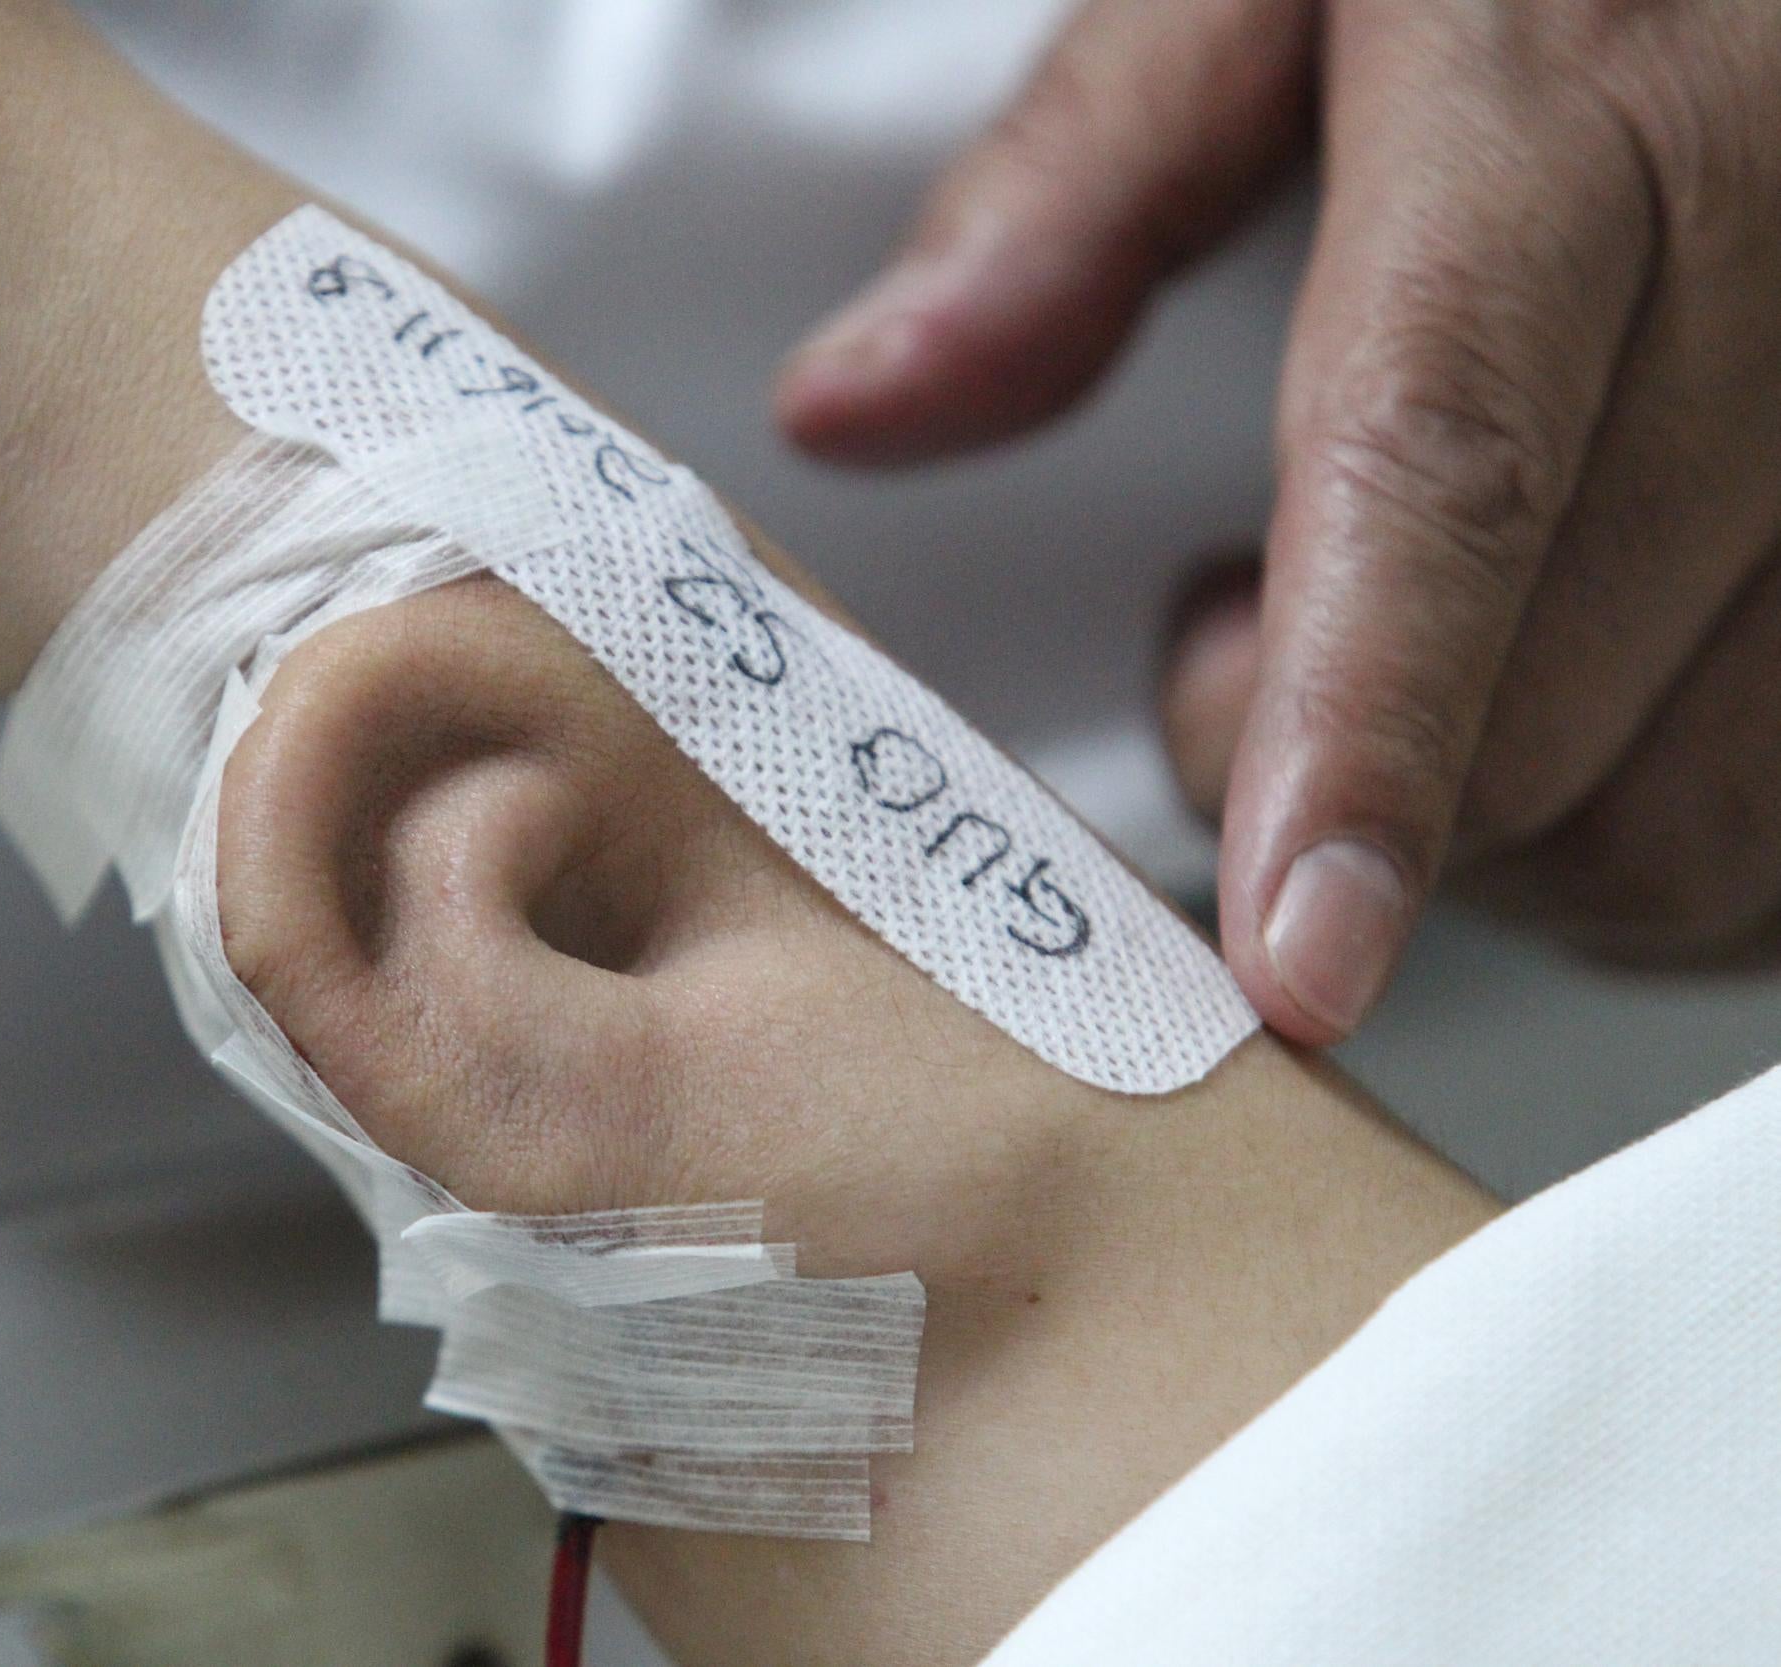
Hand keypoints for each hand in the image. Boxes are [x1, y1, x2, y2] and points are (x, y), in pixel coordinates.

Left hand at [775, 0, 1780, 1042]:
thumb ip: (1081, 180)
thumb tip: (863, 405)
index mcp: (1583, 120)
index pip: (1447, 479)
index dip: (1359, 742)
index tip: (1294, 960)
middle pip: (1548, 706)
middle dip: (1322, 778)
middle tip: (1223, 637)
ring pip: (1687, 813)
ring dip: (1488, 832)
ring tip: (1415, 647)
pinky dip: (1636, 838)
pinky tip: (1569, 703)